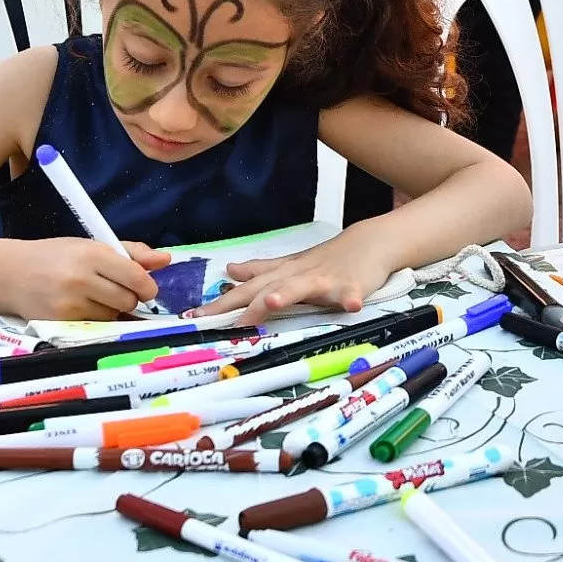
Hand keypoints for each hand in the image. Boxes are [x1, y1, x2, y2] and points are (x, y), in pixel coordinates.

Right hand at [0, 239, 170, 320]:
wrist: (12, 273)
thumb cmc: (59, 257)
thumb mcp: (93, 246)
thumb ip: (133, 253)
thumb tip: (166, 260)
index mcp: (93, 254)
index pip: (136, 277)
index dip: (147, 286)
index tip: (146, 288)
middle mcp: (80, 279)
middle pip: (128, 300)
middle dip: (129, 298)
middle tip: (115, 290)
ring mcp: (68, 303)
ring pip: (113, 316)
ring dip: (111, 309)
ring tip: (93, 296)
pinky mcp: (59, 322)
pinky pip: (95, 326)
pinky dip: (95, 319)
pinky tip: (82, 307)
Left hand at [185, 230, 396, 323]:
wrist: (370, 242)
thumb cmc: (329, 259)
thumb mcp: (291, 265)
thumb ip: (261, 270)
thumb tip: (230, 271)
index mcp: (282, 275)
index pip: (245, 290)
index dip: (219, 304)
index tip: (193, 318)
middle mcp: (298, 276)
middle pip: (266, 289)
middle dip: (242, 304)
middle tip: (219, 319)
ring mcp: (325, 279)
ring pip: (302, 286)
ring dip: (286, 294)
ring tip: (270, 303)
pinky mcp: (353, 283)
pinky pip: (352, 292)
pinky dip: (351, 298)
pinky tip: (351, 305)